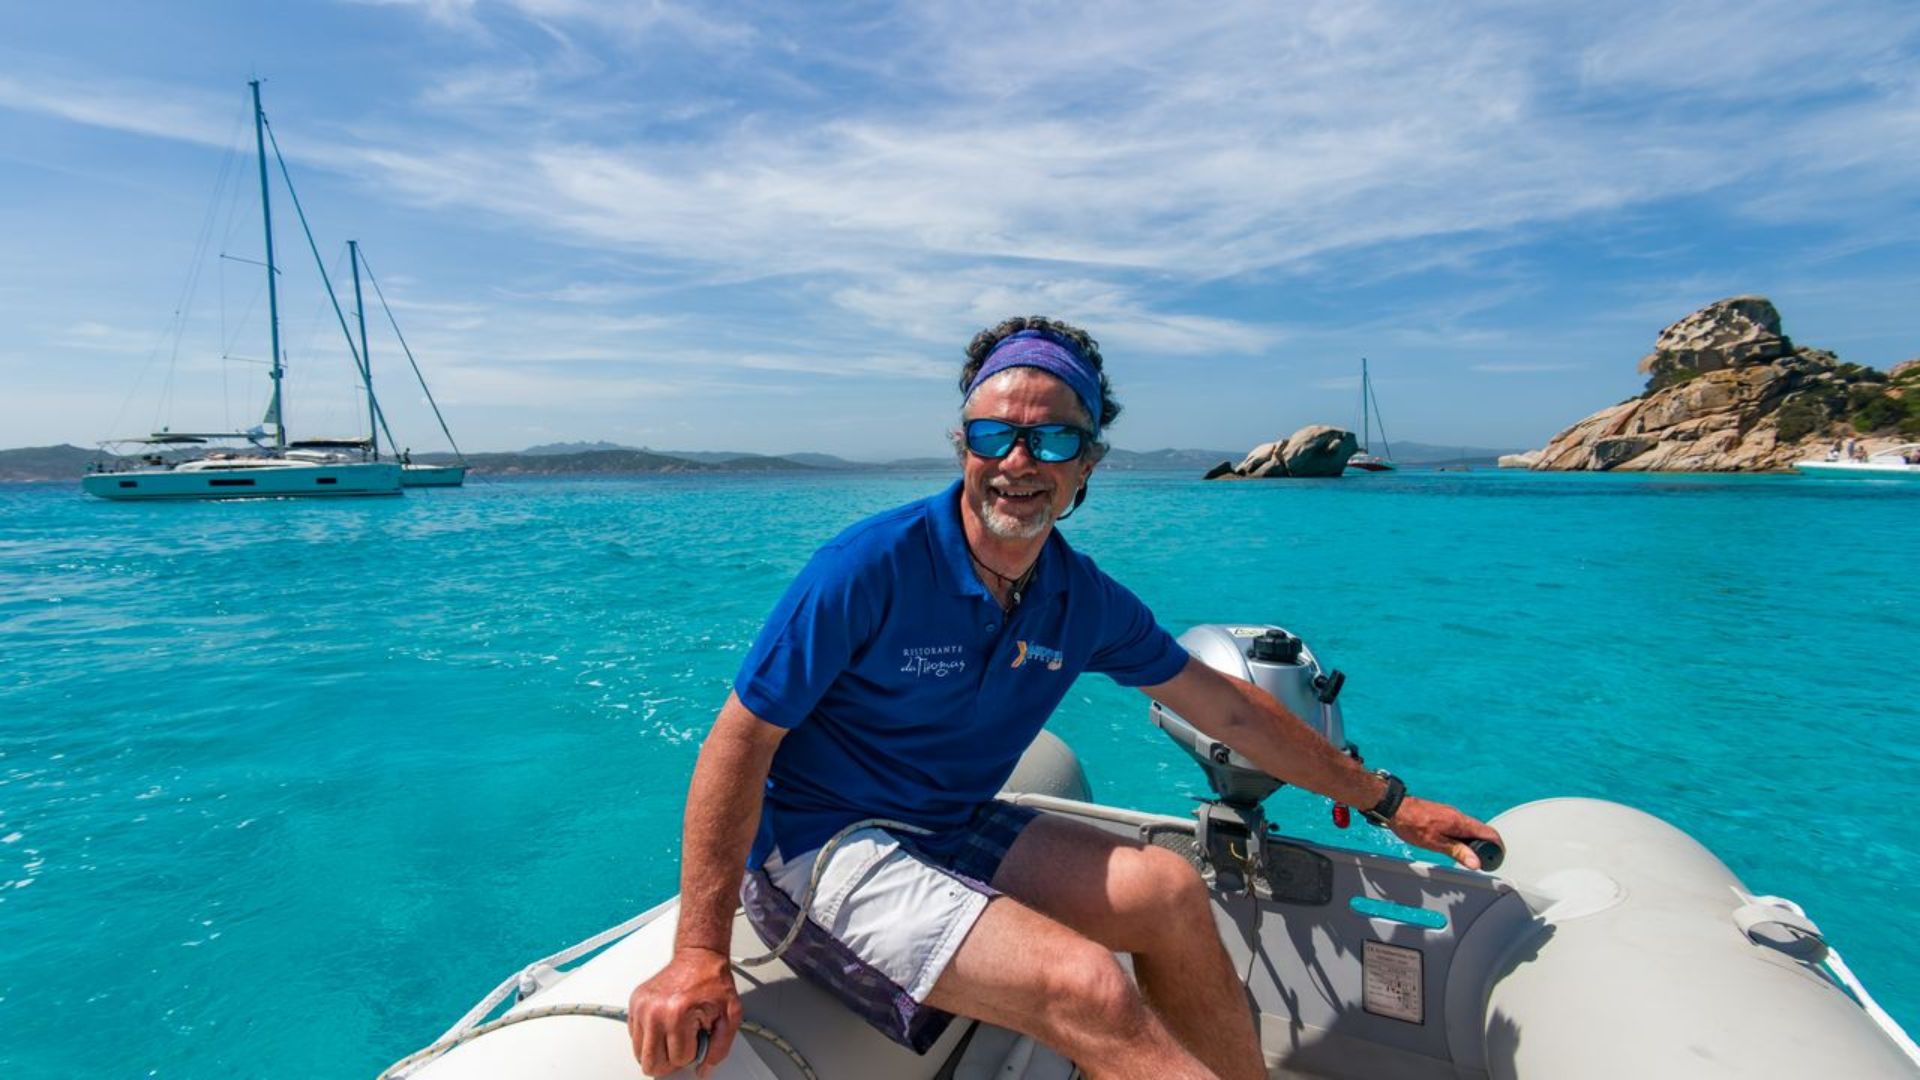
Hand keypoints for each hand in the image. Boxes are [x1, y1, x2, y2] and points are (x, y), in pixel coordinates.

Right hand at [628, 947, 742, 1076]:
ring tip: (674, 1031)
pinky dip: (649, 1037)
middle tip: (683, 1043)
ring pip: (640, 1054)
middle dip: (670, 1060)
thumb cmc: (713, 982)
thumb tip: (704, 1069)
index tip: (698, 1037)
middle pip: (651, 1063)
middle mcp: (655, 1011)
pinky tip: (665, 1024)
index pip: (678, 1060)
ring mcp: (642, 1007)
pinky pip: (635, 1037)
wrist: (699, 956)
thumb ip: (719, 1049)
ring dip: (658, 1049)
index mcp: (678, 1014)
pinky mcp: (635, 1003)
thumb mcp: (730, 1016)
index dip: (692, 1053)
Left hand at [1385, 796, 1503, 870]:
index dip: (1497, 847)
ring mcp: (1451, 814)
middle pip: (1482, 832)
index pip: (1490, 833)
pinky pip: (1460, 826)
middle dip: (1486, 847)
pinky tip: (1453, 845)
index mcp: (1461, 822)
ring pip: (1470, 829)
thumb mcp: (1435, 843)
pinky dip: (1463, 837)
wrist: (1395, 808)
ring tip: (1466, 856)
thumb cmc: (1412, 824)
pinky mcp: (1443, 815)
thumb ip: (1457, 852)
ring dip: (1473, 843)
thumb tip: (1476, 862)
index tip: (1496, 859)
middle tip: (1481, 861)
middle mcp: (1459, 816)